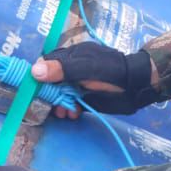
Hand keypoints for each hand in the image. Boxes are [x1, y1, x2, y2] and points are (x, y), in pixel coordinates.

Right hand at [31, 41, 159, 118]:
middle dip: (49, 95)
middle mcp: (73, 69)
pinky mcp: (86, 97)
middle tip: (50, 106)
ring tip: (63, 113)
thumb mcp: (86, 69)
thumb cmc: (111, 73)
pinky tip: (73, 114)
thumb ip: (62, 70)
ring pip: (60, 95)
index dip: (39, 76)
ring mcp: (79, 83)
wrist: (136, 86)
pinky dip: (69, 109)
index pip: (47, 64)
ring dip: (58, 104)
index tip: (34, 90)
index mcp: (71, 56)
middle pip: (51, 82)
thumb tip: (34, 72)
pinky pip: (71, 103)